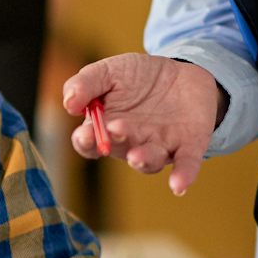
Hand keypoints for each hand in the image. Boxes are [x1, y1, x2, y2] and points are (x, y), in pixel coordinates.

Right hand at [63, 54, 223, 195]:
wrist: (183, 72)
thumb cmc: (139, 77)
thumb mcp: (109, 71)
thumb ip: (86, 83)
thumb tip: (69, 103)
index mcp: (106, 127)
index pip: (89, 143)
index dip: (86, 141)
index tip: (85, 134)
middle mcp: (131, 142)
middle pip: (119, 151)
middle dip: (115, 143)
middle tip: (114, 131)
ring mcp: (160, 146)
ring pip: (149, 161)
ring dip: (143, 160)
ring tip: (137, 156)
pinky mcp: (188, 146)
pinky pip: (186, 164)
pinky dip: (183, 175)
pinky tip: (178, 185)